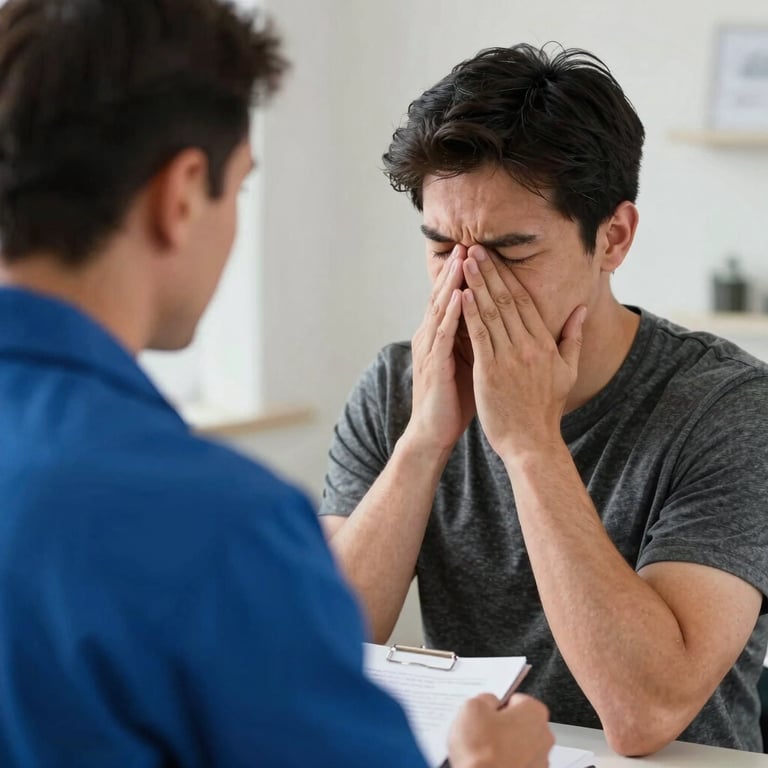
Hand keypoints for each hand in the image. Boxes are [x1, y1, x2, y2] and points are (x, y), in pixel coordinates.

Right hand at [404, 245, 475, 454]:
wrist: (434, 431)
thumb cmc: (456, 399)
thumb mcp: (473, 363)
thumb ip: (483, 340)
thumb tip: (504, 322)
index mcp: (444, 336)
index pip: (455, 299)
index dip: (467, 277)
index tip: (482, 253)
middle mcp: (432, 337)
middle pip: (445, 296)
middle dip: (458, 271)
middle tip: (470, 244)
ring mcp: (430, 349)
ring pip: (441, 309)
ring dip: (452, 283)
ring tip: (464, 260)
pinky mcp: (433, 365)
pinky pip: (442, 335)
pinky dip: (451, 314)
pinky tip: (460, 297)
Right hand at [448, 693, 553, 767]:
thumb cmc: (481, 751)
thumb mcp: (473, 706)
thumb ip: (485, 698)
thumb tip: (488, 703)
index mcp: (535, 713)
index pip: (516, 699)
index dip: (497, 706)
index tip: (488, 713)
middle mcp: (544, 737)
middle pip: (520, 723)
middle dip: (503, 726)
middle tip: (483, 731)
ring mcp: (540, 761)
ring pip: (519, 745)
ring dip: (505, 746)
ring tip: (484, 751)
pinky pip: (518, 763)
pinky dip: (506, 763)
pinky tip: (490, 763)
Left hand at [460, 245, 585, 462]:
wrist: (532, 442)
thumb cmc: (545, 409)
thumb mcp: (567, 372)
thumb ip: (572, 338)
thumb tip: (579, 310)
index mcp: (545, 344)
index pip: (526, 301)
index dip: (509, 276)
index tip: (497, 257)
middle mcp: (528, 346)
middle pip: (508, 300)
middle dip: (490, 271)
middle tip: (475, 247)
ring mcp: (509, 358)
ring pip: (492, 313)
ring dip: (477, 284)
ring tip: (465, 261)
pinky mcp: (489, 371)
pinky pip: (479, 336)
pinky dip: (469, 313)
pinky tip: (461, 295)